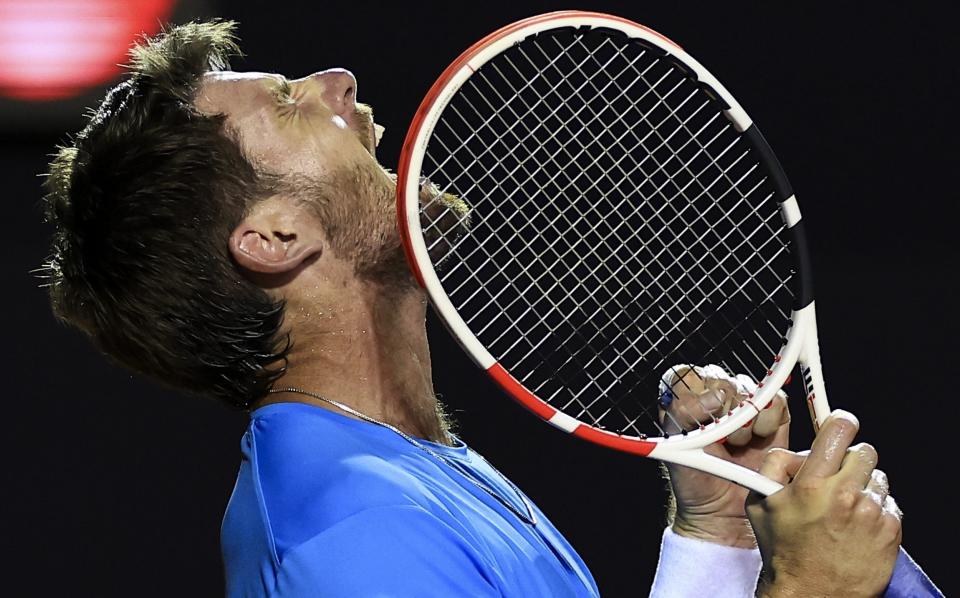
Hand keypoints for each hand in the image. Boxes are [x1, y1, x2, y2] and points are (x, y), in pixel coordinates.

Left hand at [660, 365, 790, 548]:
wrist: (724, 510)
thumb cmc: (695, 479)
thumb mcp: (676, 449)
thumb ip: (684, 415)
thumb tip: (715, 397)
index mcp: (683, 399)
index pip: (686, 375)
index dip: (696, 393)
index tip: (704, 416)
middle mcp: (713, 396)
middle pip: (722, 381)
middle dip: (724, 413)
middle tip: (721, 440)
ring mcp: (743, 405)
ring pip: (750, 390)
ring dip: (746, 421)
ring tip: (737, 445)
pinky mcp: (771, 416)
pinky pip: (776, 402)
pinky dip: (769, 422)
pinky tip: (758, 440)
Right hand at [747, 411, 901, 597]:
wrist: (811, 594)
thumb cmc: (783, 551)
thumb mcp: (759, 504)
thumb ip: (772, 466)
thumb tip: (796, 451)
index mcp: (812, 485)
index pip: (838, 431)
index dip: (840, 424)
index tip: (840, 427)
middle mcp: (846, 496)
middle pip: (864, 451)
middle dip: (850, 460)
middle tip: (837, 477)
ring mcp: (872, 515)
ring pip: (878, 478)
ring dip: (863, 486)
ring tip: (845, 508)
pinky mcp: (891, 532)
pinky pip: (890, 504)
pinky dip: (876, 510)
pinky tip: (857, 525)